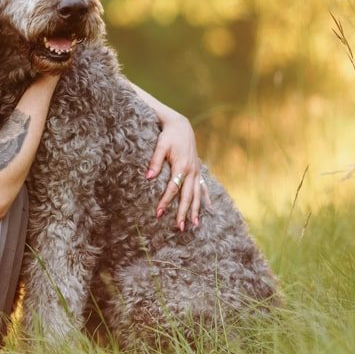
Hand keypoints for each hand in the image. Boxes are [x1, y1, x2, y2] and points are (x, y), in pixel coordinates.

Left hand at [147, 110, 207, 230]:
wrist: (181, 125)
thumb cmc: (168, 135)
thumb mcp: (160, 145)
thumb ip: (155, 161)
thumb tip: (148, 177)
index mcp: (182, 166)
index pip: (173, 188)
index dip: (166, 201)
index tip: (159, 213)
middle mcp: (191, 171)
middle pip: (188, 196)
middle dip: (183, 212)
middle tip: (179, 228)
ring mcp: (196, 171)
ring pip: (197, 194)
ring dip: (195, 210)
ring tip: (194, 225)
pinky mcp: (198, 170)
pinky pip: (203, 187)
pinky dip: (204, 198)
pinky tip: (207, 209)